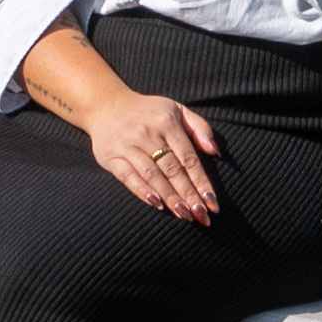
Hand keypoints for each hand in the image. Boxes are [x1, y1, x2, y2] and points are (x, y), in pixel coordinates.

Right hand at [73, 78, 222, 217]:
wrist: (106, 105)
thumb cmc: (148, 112)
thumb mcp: (177, 110)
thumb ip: (199, 127)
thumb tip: (215, 151)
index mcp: (167, 122)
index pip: (188, 158)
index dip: (202, 182)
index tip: (212, 203)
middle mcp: (147, 133)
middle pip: (172, 170)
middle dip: (189, 195)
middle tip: (201, 215)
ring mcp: (128, 145)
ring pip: (152, 175)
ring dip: (170, 197)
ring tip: (184, 214)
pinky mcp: (111, 156)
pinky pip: (128, 177)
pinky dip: (142, 191)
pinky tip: (156, 204)